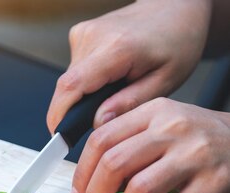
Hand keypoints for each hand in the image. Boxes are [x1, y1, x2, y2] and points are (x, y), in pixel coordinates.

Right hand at [47, 0, 211, 132]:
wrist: (174, 8)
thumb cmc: (177, 40)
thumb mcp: (165, 80)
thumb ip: (130, 103)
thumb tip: (98, 122)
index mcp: (118, 48)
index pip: (72, 86)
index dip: (59, 114)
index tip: (59, 135)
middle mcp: (95, 37)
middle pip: (68, 86)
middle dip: (77, 109)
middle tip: (103, 114)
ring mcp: (84, 33)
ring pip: (70, 79)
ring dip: (85, 94)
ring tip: (115, 88)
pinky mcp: (80, 34)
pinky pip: (75, 69)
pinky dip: (87, 80)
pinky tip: (110, 74)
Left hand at [70, 98, 229, 192]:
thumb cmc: (199, 140)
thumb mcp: (164, 124)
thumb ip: (129, 141)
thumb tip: (88, 178)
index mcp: (153, 112)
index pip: (101, 140)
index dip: (82, 172)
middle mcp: (173, 128)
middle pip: (113, 164)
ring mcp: (196, 153)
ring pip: (140, 189)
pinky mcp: (217, 180)